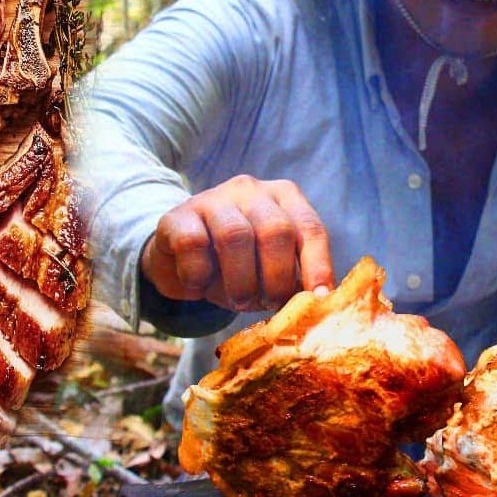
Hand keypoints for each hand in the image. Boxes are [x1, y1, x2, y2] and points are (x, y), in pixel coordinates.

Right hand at [141, 175, 333, 311]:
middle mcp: (252, 190)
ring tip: (237, 300)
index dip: (317, 265)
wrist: (179, 258)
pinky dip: (199, 274)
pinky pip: (193, 244)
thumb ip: (293, 279)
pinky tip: (199, 285)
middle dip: (277, 277)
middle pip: (276, 230)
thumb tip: (315, 306)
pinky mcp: (178, 215)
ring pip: (235, 236)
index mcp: (284, 197)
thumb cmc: (236, 266)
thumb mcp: (269, 269)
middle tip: (268, 303)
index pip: (310, 228)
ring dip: (240, 280)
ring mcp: (213, 198)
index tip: (318, 298)